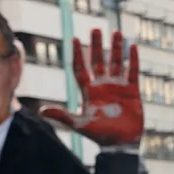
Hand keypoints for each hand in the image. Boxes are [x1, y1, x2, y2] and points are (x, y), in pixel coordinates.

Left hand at [40, 30, 142, 147]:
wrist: (121, 144)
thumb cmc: (99, 135)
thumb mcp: (79, 124)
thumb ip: (62, 116)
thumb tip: (41, 112)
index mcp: (88, 92)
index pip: (81, 68)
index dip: (78, 54)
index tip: (74, 38)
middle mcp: (102, 86)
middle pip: (97, 61)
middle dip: (96, 45)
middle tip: (95, 28)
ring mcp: (117, 87)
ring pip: (115, 63)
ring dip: (115, 48)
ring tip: (115, 31)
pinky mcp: (132, 91)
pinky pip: (132, 72)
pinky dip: (132, 60)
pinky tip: (132, 46)